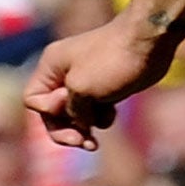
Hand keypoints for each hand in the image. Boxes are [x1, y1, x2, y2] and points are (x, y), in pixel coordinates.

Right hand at [25, 14, 174, 150]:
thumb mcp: (81, 88)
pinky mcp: (107, 87)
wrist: (150, 42)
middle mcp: (65, 73)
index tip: (69, 102)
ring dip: (85, 126)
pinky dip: (101, 117)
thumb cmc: (113, 61)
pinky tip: (112, 114)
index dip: (49, 110)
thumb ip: (71, 111)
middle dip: (65, 130)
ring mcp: (87, 81)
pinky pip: (96, 110)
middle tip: (83, 143)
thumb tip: (80, 123)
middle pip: (53, 112)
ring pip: (77, 114)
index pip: (34, 99)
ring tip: (96, 136)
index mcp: (51, 67)